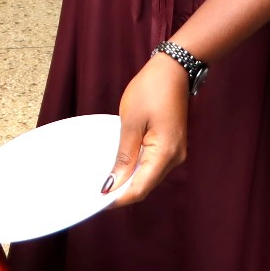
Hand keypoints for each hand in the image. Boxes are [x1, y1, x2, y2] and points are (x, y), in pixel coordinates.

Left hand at [103, 53, 189, 206]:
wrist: (173, 69)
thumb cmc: (151, 90)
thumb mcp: (130, 122)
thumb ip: (123, 156)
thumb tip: (112, 183)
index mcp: (165, 153)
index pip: (139, 189)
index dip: (118, 198)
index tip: (96, 201)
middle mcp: (174, 158)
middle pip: (144, 186)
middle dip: (121, 191)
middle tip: (94, 191)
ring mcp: (175, 153)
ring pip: (148, 177)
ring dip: (128, 180)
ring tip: (103, 178)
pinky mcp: (171, 146)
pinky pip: (152, 165)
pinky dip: (136, 168)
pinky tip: (119, 164)